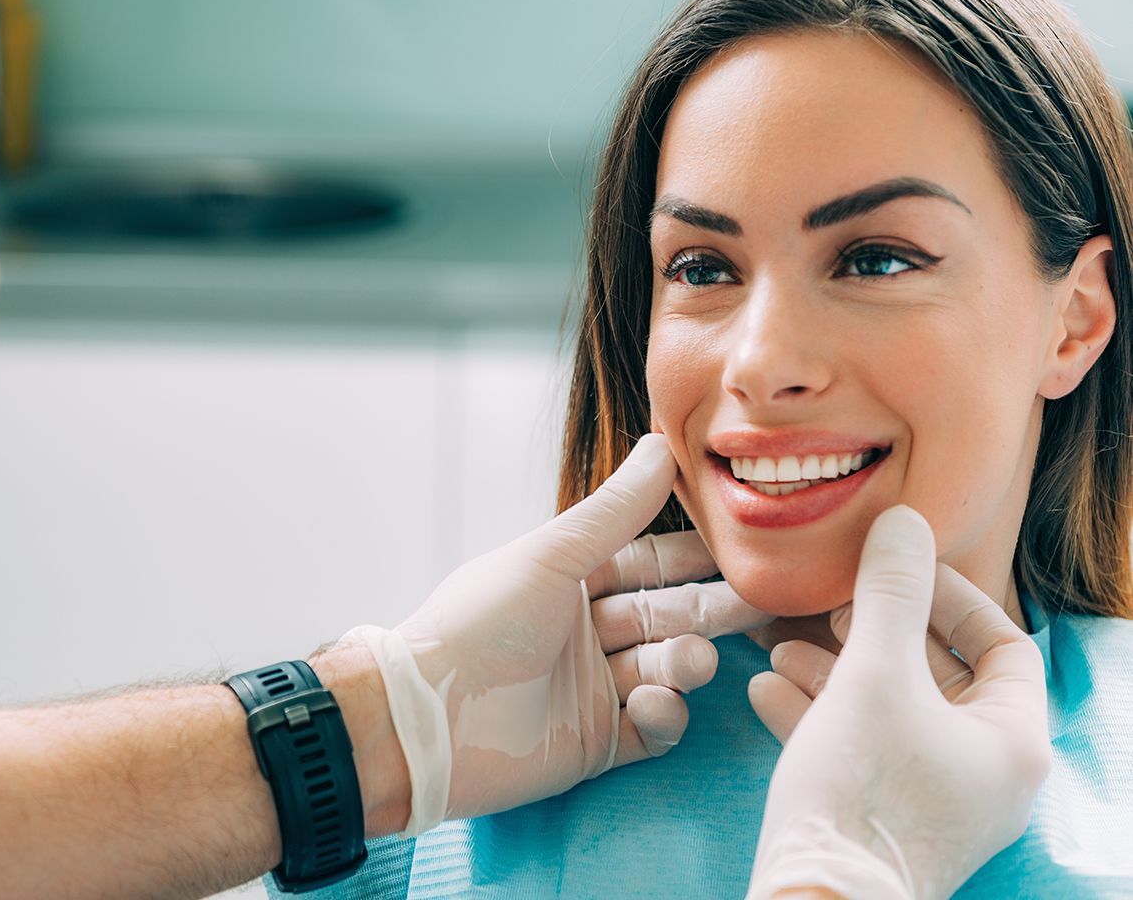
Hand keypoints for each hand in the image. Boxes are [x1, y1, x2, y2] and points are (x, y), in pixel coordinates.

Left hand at [345, 433, 771, 834]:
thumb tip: (663, 444)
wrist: (426, 720)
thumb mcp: (550, 558)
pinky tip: (655, 704)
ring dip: (685, 663)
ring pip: (665, 669)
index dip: (694, 556)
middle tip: (763, 603)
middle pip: (666, 615)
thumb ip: (614, 511)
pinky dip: (664, 715)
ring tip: (688, 662)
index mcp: (568, 581)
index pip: (647, 562)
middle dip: (711, 610)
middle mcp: (583, 632)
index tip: (745, 546)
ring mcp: (592, 689)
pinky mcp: (595, 744)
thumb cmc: (476, 625)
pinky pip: (652, 727)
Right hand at [746, 506, 1050, 899]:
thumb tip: (903, 521)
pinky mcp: (884, 818)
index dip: (950, 597)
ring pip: (890, 711)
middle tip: (829, 605)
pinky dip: (818, 714)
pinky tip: (765, 688)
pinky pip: (860, 748)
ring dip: (834, 670)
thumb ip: (889, 593)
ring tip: (779, 644)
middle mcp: (983, 773)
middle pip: (938, 676)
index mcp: (1011, 741)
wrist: (815, 899)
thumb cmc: (862, 788)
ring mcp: (934, 800)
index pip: (1004, 645)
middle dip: (873, 632)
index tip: (894, 571)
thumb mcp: (873, 673)